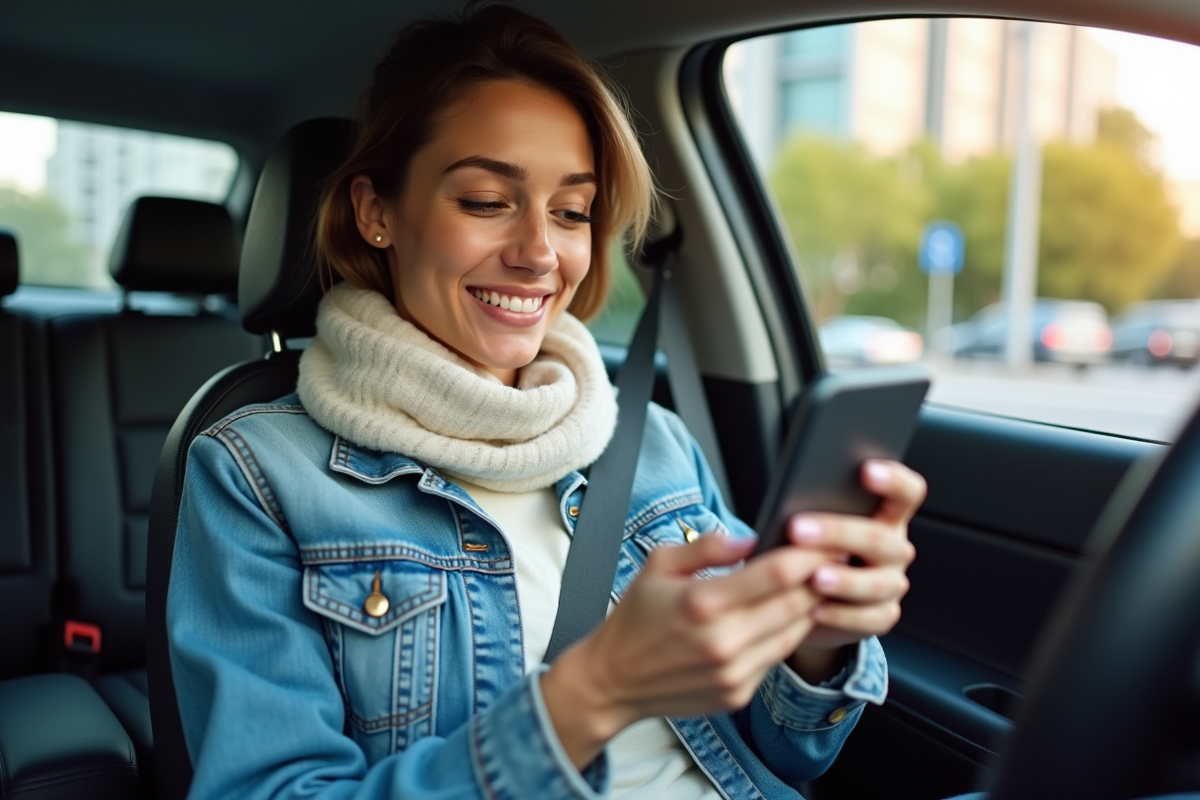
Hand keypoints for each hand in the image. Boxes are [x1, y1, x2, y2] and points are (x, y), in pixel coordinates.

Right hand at [541, 532, 824, 767]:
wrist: (613, 680)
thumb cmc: (634, 619)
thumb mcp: (659, 565)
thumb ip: (708, 547)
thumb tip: (751, 539)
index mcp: (703, 603)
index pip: (778, 574)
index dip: (810, 555)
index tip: (827, 541)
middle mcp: (723, 642)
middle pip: (797, 604)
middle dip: (821, 578)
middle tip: (833, 559)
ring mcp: (733, 672)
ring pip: (795, 634)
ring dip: (810, 608)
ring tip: (814, 585)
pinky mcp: (738, 694)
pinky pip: (776, 658)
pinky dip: (786, 635)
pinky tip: (782, 617)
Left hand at [788, 460, 923, 666]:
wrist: (814, 600)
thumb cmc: (813, 549)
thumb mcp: (816, 524)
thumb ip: (814, 510)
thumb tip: (788, 500)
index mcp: (887, 516)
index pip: (906, 493)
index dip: (893, 480)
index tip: (866, 470)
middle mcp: (895, 549)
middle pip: (879, 538)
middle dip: (837, 532)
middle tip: (798, 528)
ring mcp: (892, 584)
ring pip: (876, 582)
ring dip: (843, 580)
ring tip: (813, 577)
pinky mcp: (882, 616)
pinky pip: (867, 618)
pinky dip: (840, 615)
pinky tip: (814, 610)